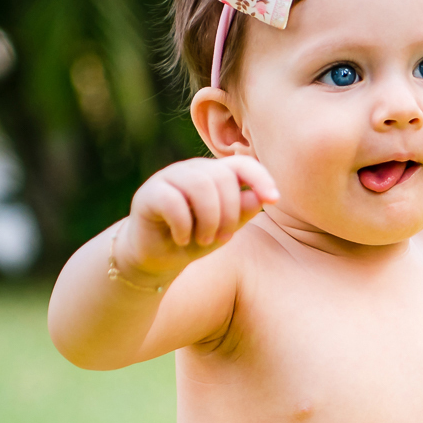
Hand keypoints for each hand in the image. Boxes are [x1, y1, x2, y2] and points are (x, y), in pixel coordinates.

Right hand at [113, 156, 279, 284]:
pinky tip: (182, 239)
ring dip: (208, 219)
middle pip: (222, 177)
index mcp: (216, 174)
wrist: (157, 258)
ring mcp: (169, 178)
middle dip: (230, 212)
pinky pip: (173, 201)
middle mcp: (193, 170)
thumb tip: (262, 197)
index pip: (243, 164)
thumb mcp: (226, 228)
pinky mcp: (148, 193)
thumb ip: (243, 211)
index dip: (261, 178)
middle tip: (223, 238)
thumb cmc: (196, 239)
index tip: (274, 199)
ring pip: (200, 186)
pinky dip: (183, 225)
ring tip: (204, 240)